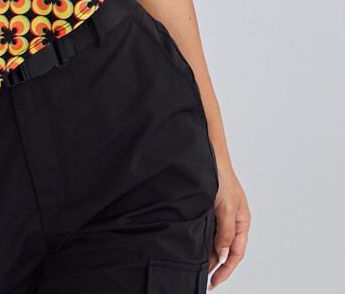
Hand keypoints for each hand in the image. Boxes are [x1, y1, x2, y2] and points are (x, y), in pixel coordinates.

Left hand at [207, 161, 250, 288]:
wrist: (209, 154)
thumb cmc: (221, 176)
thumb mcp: (225, 207)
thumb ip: (225, 232)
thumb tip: (224, 255)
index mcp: (242, 222)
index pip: (236, 253)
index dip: (226, 269)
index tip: (215, 281)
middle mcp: (232, 221)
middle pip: (226, 250)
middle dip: (216, 265)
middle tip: (203, 279)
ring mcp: (221, 215)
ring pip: (216, 241)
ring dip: (208, 254)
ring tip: (196, 266)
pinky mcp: (210, 209)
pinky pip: (208, 230)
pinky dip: (203, 241)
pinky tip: (194, 246)